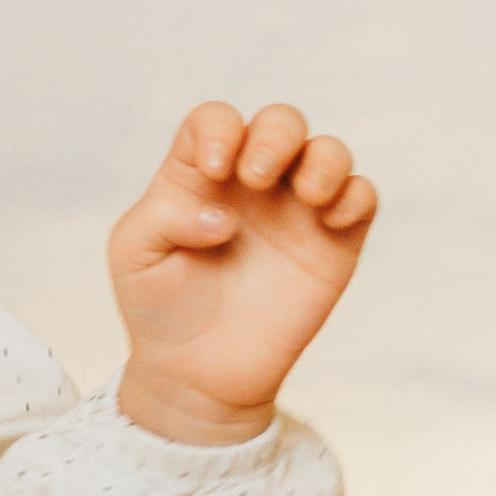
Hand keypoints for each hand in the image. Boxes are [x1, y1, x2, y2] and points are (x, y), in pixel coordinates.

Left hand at [110, 101, 375, 444]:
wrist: (198, 375)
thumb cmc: (159, 308)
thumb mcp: (133, 255)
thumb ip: (162, 217)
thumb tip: (225, 216)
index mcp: (200, 175)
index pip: (217, 120)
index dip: (220, 129)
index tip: (214, 171)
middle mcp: (252, 184)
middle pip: (281, 122)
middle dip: (276, 135)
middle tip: (257, 178)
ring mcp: (296, 211)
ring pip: (329, 151)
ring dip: (324, 160)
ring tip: (306, 198)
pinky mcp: (333, 244)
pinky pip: (362, 197)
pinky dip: (354, 195)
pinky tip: (328, 223)